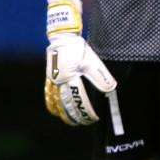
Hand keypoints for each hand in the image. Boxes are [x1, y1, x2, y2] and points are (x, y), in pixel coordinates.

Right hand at [44, 0, 115, 125]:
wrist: (62, 37)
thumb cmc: (79, 48)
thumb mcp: (93, 61)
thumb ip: (100, 76)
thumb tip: (110, 89)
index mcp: (71, 78)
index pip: (79, 100)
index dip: (86, 111)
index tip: (93, 118)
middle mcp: (60, 82)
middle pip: (66, 104)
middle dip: (75, 115)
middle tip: (84, 123)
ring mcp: (53, 80)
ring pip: (55, 101)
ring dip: (63, 112)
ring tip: (70, 120)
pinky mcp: (49, 77)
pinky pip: (49, 94)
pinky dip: (52, 104)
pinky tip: (57, 109)